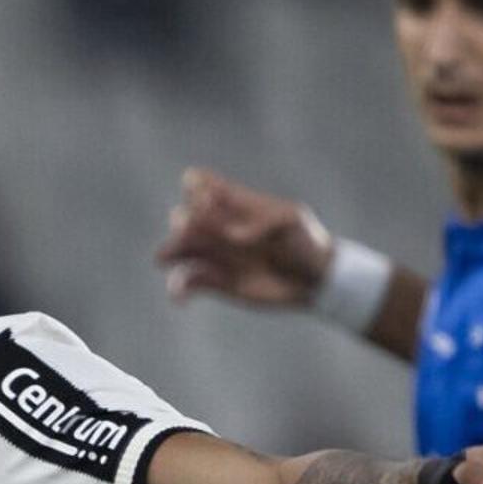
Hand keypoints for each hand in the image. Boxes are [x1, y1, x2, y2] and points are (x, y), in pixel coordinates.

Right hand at [156, 167, 331, 309]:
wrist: (315, 279)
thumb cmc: (305, 241)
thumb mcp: (290, 220)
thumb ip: (262, 220)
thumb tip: (232, 236)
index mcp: (233, 204)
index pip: (202, 186)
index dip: (197, 190)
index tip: (208, 200)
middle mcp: (218, 227)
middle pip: (183, 216)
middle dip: (182, 222)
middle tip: (189, 229)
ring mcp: (215, 254)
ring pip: (178, 249)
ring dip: (169, 252)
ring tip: (167, 259)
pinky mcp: (215, 282)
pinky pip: (186, 282)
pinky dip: (178, 288)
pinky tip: (180, 297)